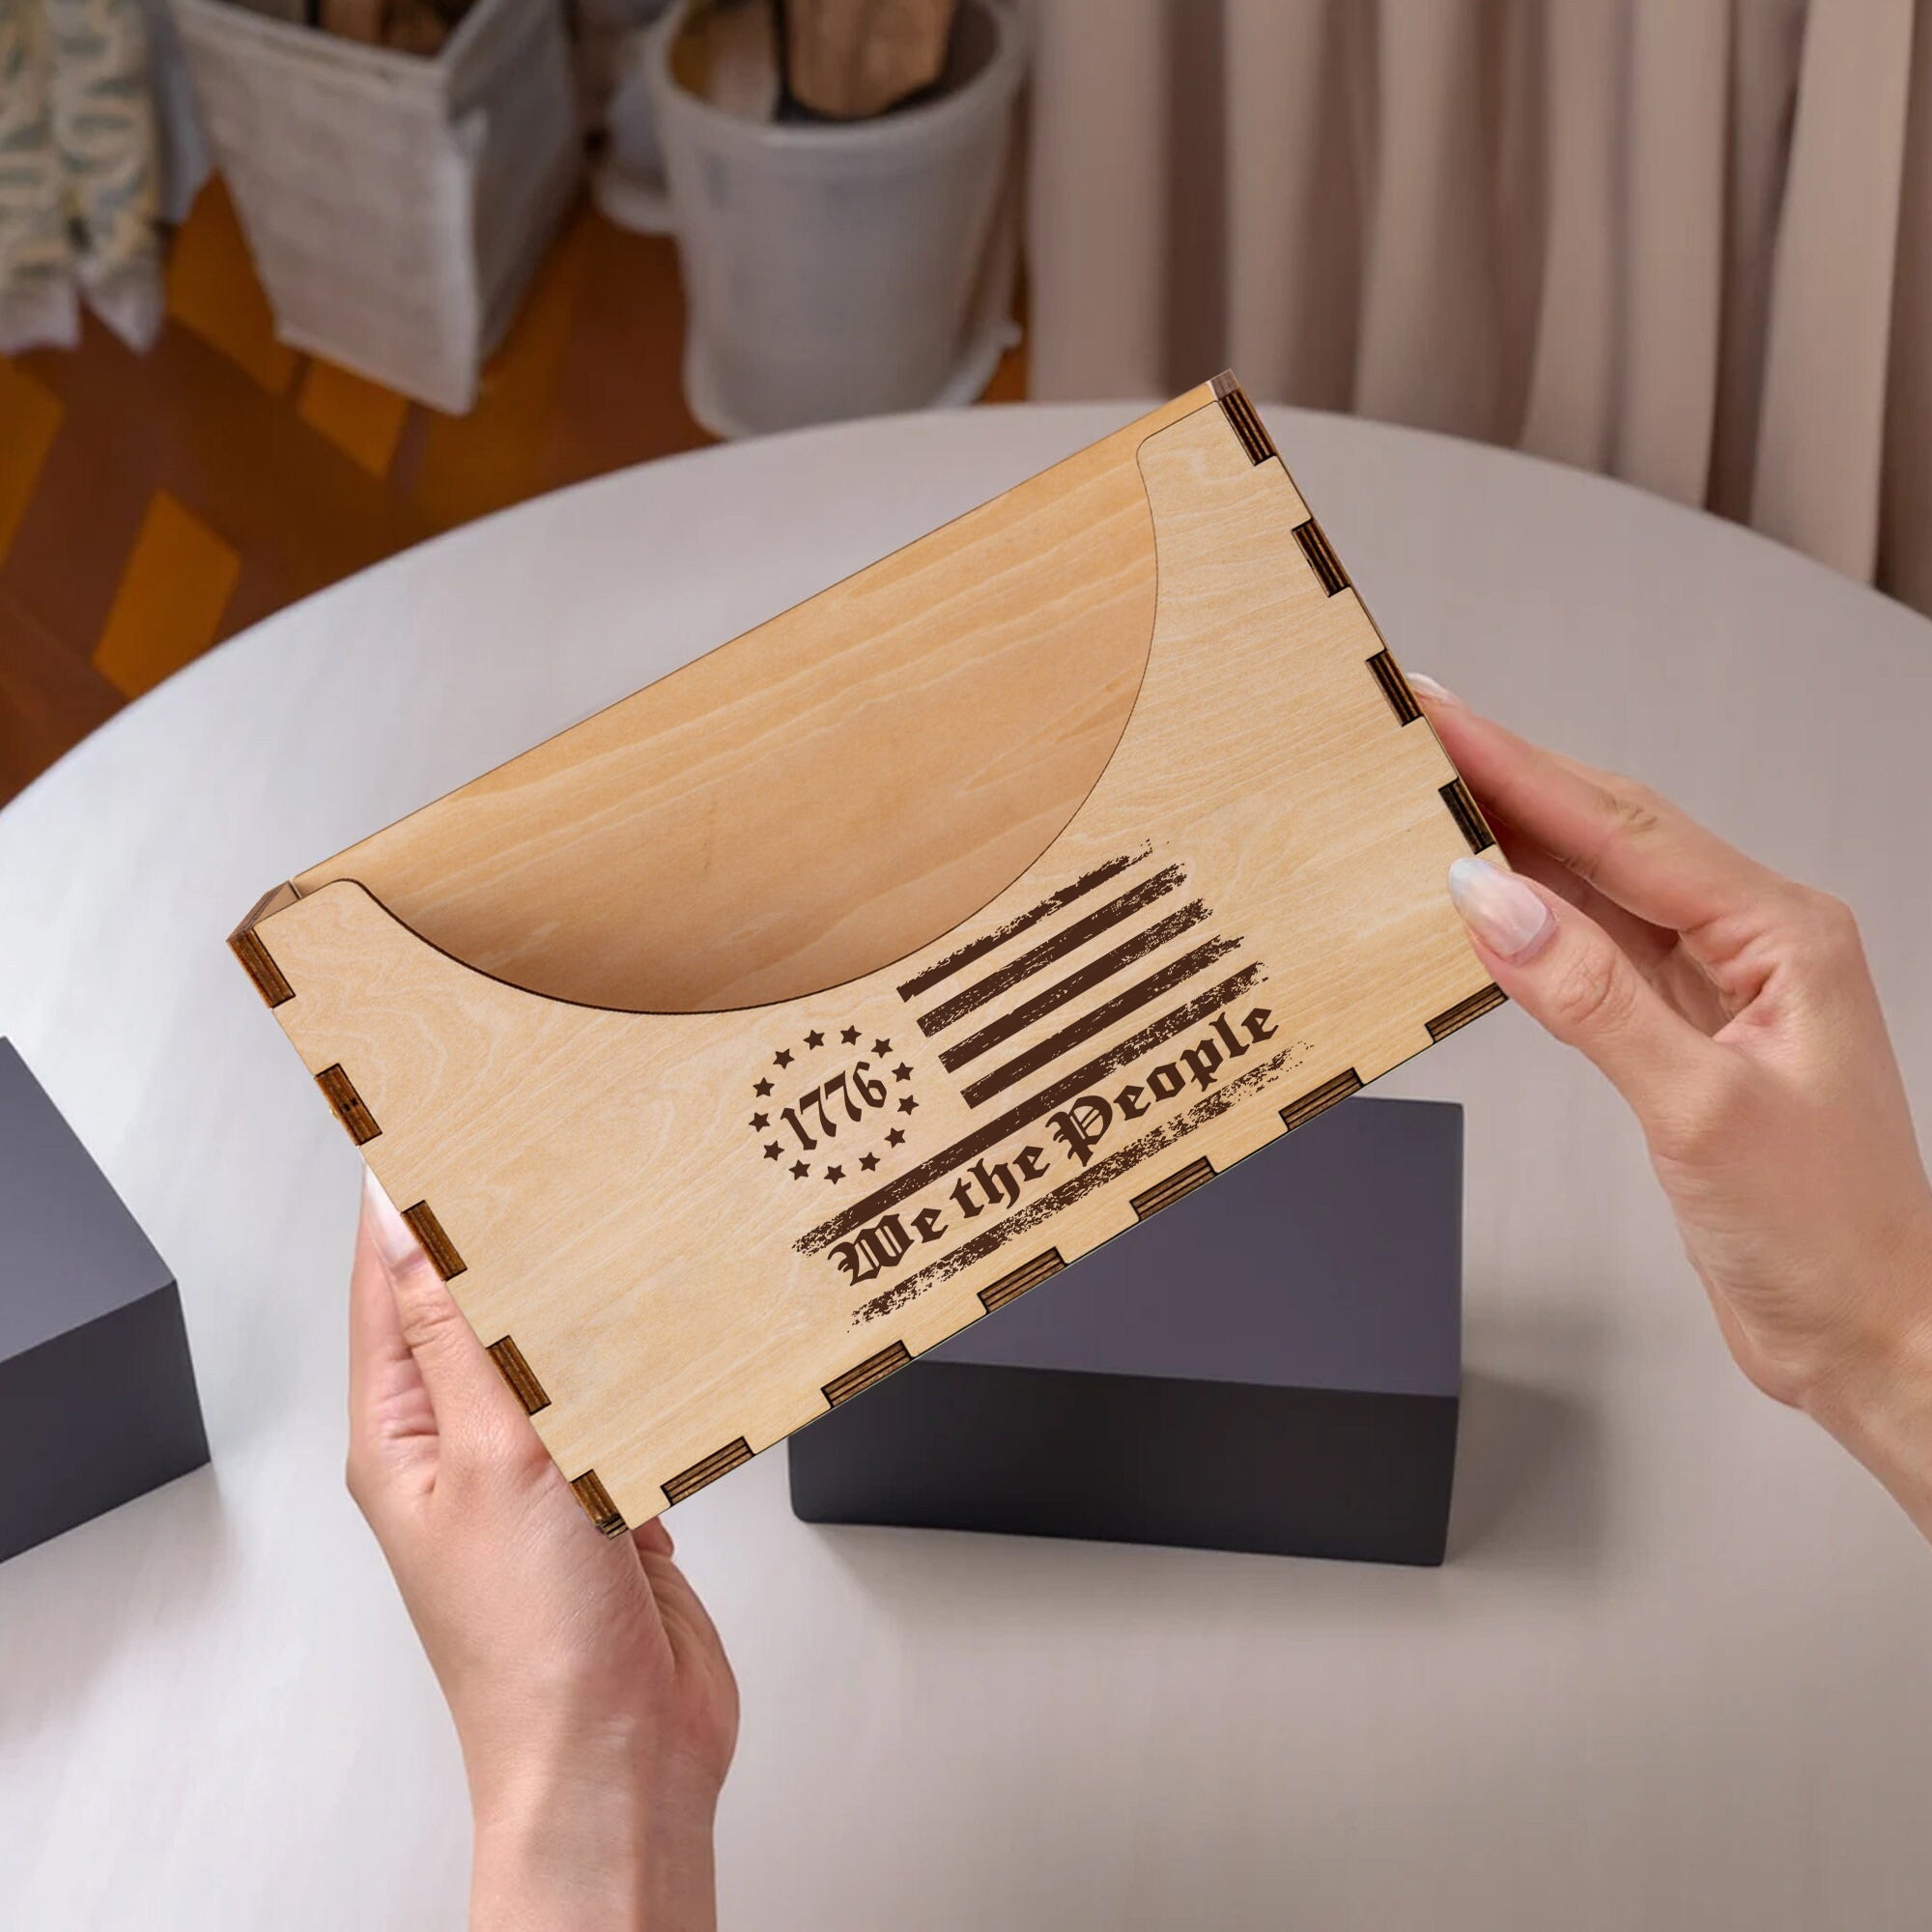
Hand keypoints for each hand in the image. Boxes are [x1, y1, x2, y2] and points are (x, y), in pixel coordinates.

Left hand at [347, 1170, 737, 1930]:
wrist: (620, 1758)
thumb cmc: (531, 1646)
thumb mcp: (491, 1461)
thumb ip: (463, 1337)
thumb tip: (409, 1223)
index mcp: (404, 1434)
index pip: (392, 1282)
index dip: (408, 1196)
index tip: (440, 1111)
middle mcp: (464, 1447)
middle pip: (482, 1306)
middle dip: (518, 1233)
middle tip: (559, 1145)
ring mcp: (541, 1473)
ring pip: (563, 1351)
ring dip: (594, 1300)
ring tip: (629, 1222)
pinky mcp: (608, 1497)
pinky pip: (625, 1402)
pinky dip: (649, 1367)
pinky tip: (676, 1333)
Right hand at [1412, 675, 1931, 1537]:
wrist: (1872, 1335)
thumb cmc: (1831, 1237)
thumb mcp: (1701, 1111)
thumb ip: (1592, 997)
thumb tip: (1494, 902)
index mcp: (1782, 935)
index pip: (1622, 828)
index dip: (1518, 767)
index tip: (1440, 717)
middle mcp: (1754, 942)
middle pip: (1609, 833)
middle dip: (1508, 777)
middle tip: (1418, 727)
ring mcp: (1718, 985)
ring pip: (1597, 884)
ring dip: (1512, 839)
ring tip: (1430, 793)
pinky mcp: (1682, 1034)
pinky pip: (1593, 948)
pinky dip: (1530, 919)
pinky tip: (1482, 899)